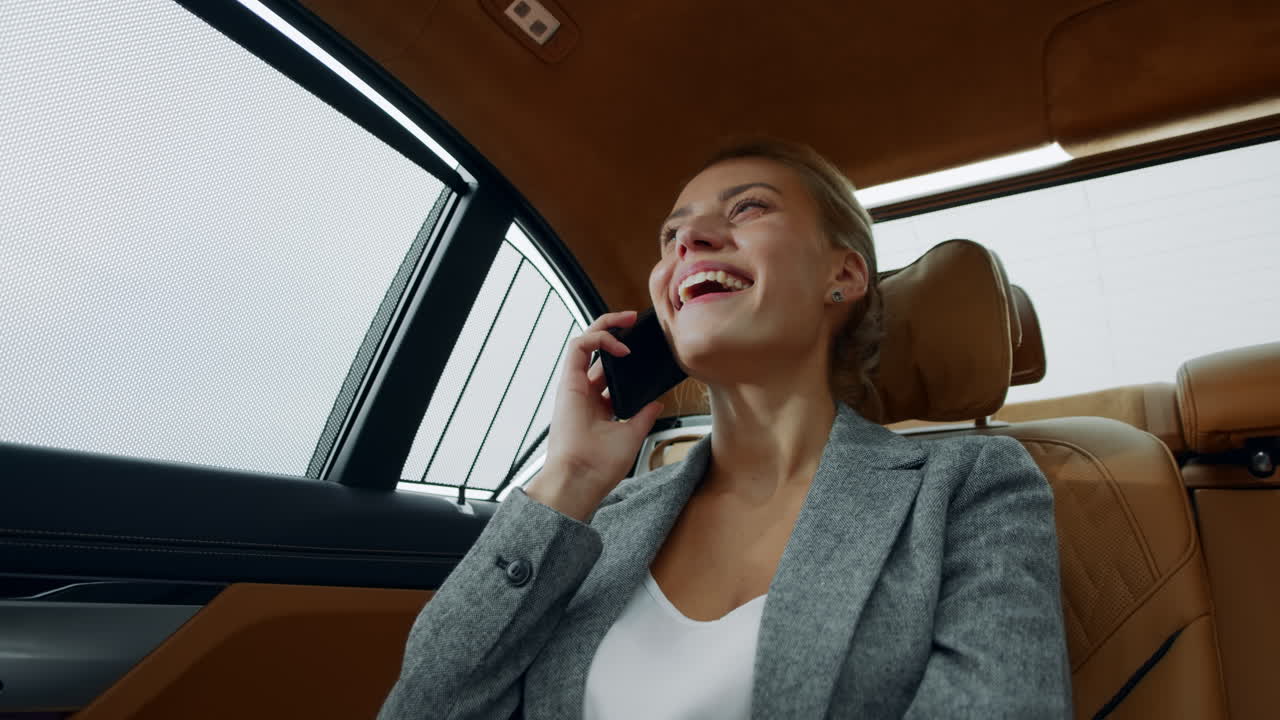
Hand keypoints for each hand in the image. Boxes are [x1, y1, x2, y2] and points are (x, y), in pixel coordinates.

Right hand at [525, 310, 664, 520]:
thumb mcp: (632, 435)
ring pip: (584, 342)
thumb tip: (657, 403)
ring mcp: (574, 386)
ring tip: (629, 318)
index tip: (643, 349)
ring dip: (606, 325)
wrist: (582, 478)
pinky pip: (578, 347)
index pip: (608, 370)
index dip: (622, 354)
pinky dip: (598, 338)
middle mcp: (584, 392)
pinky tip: (621, 347)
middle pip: (596, 350)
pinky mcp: (568, 382)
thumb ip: (643, 415)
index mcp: (597, 405)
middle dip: (613, 330)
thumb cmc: (601, 465)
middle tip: (635, 320)